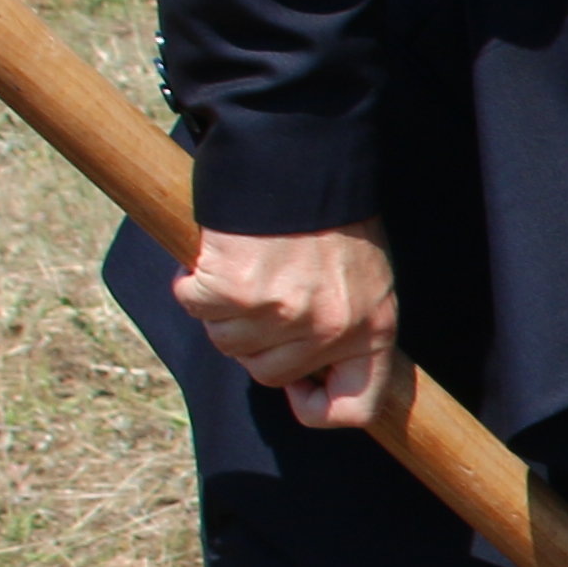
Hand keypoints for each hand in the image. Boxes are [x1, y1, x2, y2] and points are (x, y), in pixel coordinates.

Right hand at [172, 220, 404, 433]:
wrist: (301, 159)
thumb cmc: (333, 216)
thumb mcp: (366, 280)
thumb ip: (348, 328)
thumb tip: (315, 376)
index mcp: (374, 330)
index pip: (355, 407)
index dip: (319, 407)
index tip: (300, 385)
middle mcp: (329, 330)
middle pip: (270, 374)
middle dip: (258, 343)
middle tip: (263, 297)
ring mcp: (280, 314)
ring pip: (228, 343)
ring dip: (224, 311)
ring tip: (245, 268)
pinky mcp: (233, 291)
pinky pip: (196, 307)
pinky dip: (194, 284)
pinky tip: (215, 256)